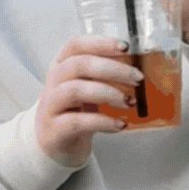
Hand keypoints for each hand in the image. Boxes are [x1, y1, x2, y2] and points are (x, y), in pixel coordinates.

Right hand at [35, 35, 145, 168]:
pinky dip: (104, 122)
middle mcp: (53, 82)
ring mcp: (51, 106)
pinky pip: (78, 122)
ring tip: (130, 103)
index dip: (100, 43)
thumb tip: (138, 70)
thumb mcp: (88, 89)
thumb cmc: (76, 112)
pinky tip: (120, 125)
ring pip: (76, 90)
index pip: (76, 45)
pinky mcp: (54, 130)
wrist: (56, 146)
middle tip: (137, 78)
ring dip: (109, 94)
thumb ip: (104, 77)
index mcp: (61, 66)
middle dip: (113, 69)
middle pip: (79, 65)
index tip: (126, 47)